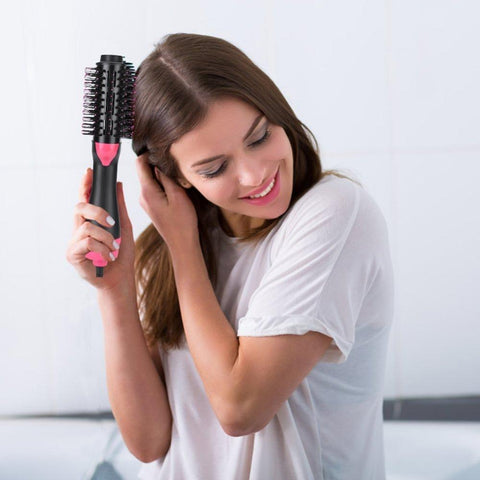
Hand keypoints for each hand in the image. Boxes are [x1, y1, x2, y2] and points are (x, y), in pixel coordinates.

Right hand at [66, 168, 135, 291]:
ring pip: (87, 227)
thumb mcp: (124, 228)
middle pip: (80, 207)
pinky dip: (103, 249)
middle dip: (98, 212)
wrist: (120, 279)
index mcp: (91, 221)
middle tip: (112, 223)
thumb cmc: (121, 255)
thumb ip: (120, 207)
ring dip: (106, 238)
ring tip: (114, 248)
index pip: (85, 199)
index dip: (85, 185)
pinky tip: (108, 258)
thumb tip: (118, 185)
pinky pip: (87, 242)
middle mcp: (79, 229)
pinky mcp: (72, 254)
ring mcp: (74, 242)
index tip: (89, 173)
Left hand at [136, 155, 198, 249]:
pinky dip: (162, 185)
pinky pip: (153, 189)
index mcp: (147, 191)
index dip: (149, 154)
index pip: (139, 163)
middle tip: (173, 168)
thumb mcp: (178, 195)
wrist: (182, 243)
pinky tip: (174, 191)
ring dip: (161, 176)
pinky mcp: (152, 206)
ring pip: (150, 179)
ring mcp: (146, 202)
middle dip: (157, 164)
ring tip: (176, 181)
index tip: (162, 152)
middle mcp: (142, 196)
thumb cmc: (182, 223)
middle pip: (144, 170)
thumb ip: (166, 177)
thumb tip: (158, 162)